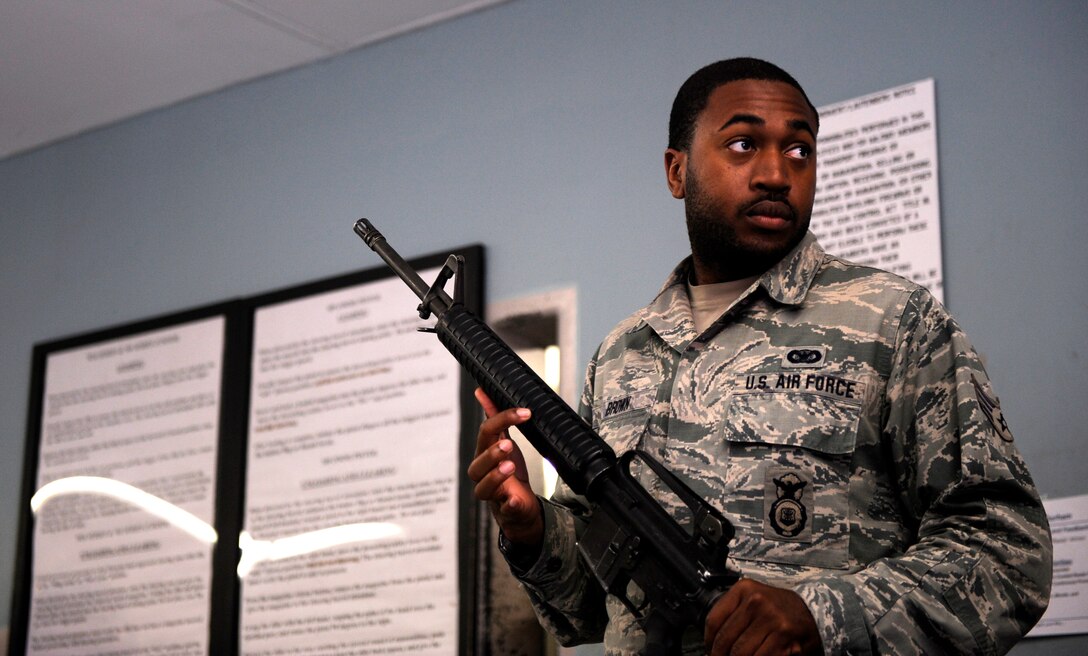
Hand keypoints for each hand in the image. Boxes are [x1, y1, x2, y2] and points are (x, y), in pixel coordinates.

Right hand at [466, 388, 542, 545]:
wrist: (519, 504)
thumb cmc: (509, 470)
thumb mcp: (503, 440)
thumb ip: (494, 418)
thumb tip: (481, 391)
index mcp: (484, 453)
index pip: (486, 433)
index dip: (503, 420)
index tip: (524, 413)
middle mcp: (483, 473)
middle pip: (478, 464)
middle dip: (492, 452)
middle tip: (507, 444)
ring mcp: (493, 493)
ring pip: (484, 487)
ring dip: (496, 476)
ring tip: (510, 466)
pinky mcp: (506, 509)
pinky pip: (505, 508)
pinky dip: (510, 504)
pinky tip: (515, 499)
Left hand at [704, 578, 821, 655]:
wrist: (811, 611)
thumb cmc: (777, 609)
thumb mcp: (752, 600)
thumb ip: (732, 615)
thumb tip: (713, 643)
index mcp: (743, 589)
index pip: (714, 620)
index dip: (708, 641)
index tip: (710, 651)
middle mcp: (756, 600)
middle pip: (726, 639)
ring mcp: (771, 617)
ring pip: (741, 652)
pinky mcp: (784, 633)